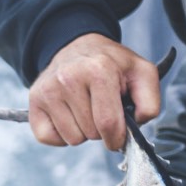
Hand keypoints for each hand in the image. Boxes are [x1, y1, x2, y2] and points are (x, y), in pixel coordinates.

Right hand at [28, 33, 161, 150]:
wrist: (78, 46)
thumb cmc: (111, 64)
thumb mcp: (142, 73)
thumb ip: (150, 101)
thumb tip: (136, 124)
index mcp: (99, 70)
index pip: (108, 124)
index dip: (117, 138)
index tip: (119, 136)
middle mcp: (68, 78)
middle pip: (90, 134)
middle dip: (101, 131)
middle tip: (101, 109)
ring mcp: (48, 90)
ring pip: (71, 139)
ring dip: (82, 132)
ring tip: (85, 109)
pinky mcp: (34, 100)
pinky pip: (48, 138)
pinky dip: (61, 134)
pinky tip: (68, 115)